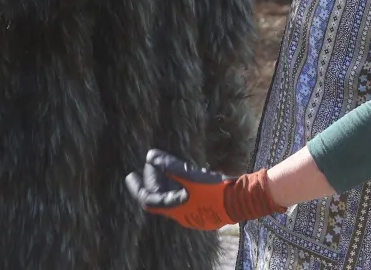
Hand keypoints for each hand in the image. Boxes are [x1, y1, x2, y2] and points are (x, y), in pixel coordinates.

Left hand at [124, 149, 282, 231]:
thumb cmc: (214, 191)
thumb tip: (150, 156)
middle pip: (161, 196)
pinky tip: (182, 175)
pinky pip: (184, 196)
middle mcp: (181, 214)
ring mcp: (193, 212)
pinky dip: (178, 185)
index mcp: (175, 209)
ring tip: (163, 166)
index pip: (148, 199)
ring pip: (173, 196)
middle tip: (150, 164)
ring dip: (166, 181)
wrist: (240, 201)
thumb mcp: (190, 176)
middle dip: (153, 179)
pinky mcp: (203, 208)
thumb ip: (169, 166)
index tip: (130, 175)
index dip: (137, 187)